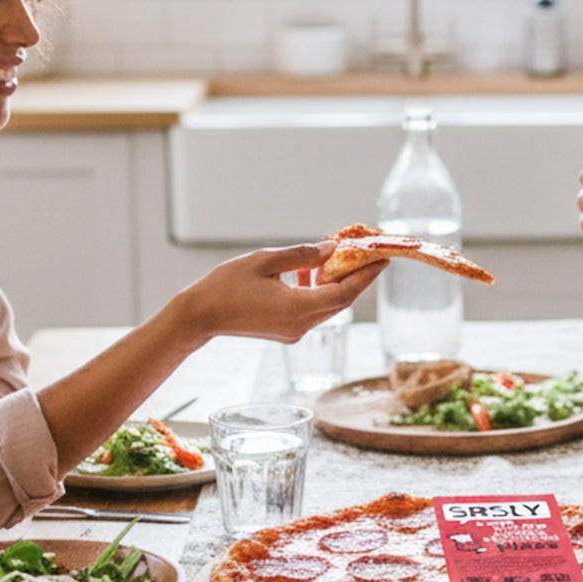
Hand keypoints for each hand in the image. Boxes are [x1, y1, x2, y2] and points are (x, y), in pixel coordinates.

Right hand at [180, 240, 384, 343]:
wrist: (199, 316)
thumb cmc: (227, 285)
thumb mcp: (266, 260)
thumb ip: (302, 255)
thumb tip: (332, 249)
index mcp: (298, 308)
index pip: (345, 292)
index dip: (366, 275)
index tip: (383, 258)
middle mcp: (301, 325)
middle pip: (340, 300)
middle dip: (357, 277)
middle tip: (369, 254)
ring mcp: (294, 331)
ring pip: (327, 305)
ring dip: (335, 281)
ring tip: (337, 255)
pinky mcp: (286, 331)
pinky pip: (312, 309)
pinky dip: (318, 290)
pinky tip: (308, 270)